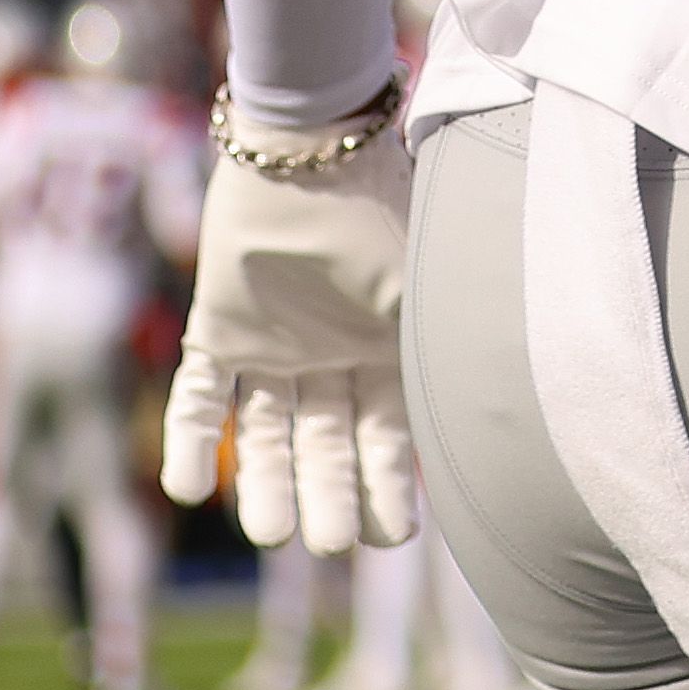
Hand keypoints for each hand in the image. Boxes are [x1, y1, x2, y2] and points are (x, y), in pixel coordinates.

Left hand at [159, 116, 418, 557]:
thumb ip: (453, 347)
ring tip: (266, 533)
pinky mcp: (218, 326)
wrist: (313, 145)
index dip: (391, 485)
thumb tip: (503, 414)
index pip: (388, 434)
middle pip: (326, 444)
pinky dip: (189, 440)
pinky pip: (200, 393)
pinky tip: (185, 488)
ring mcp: (273, 343)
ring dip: (262, 482)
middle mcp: (331, 355)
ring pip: (266, 432)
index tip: (393, 537)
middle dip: (329, 495)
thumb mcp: (431, 286)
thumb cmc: (386, 208)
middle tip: (327, 544)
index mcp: (387, 347)